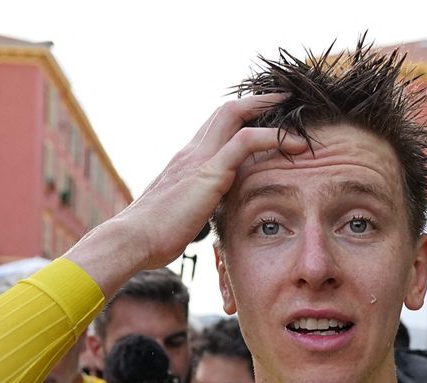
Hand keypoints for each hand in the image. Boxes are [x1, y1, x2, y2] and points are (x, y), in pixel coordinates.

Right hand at [63, 93, 303, 289]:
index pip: (212, 128)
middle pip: (224, 112)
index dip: (237, 118)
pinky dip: (273, 137)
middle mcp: (191, 153)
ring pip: (234, 116)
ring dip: (266, 109)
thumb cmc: (152, 237)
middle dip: (254, 102)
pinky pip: (245, 142)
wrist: (132, 240)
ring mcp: (199, 159)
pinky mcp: (209, 173)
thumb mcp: (178, 215)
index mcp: (185, 163)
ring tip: (294, 112)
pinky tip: (295, 142)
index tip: (259, 116)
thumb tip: (201, 218)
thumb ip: (193, 207)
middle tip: (281, 98)